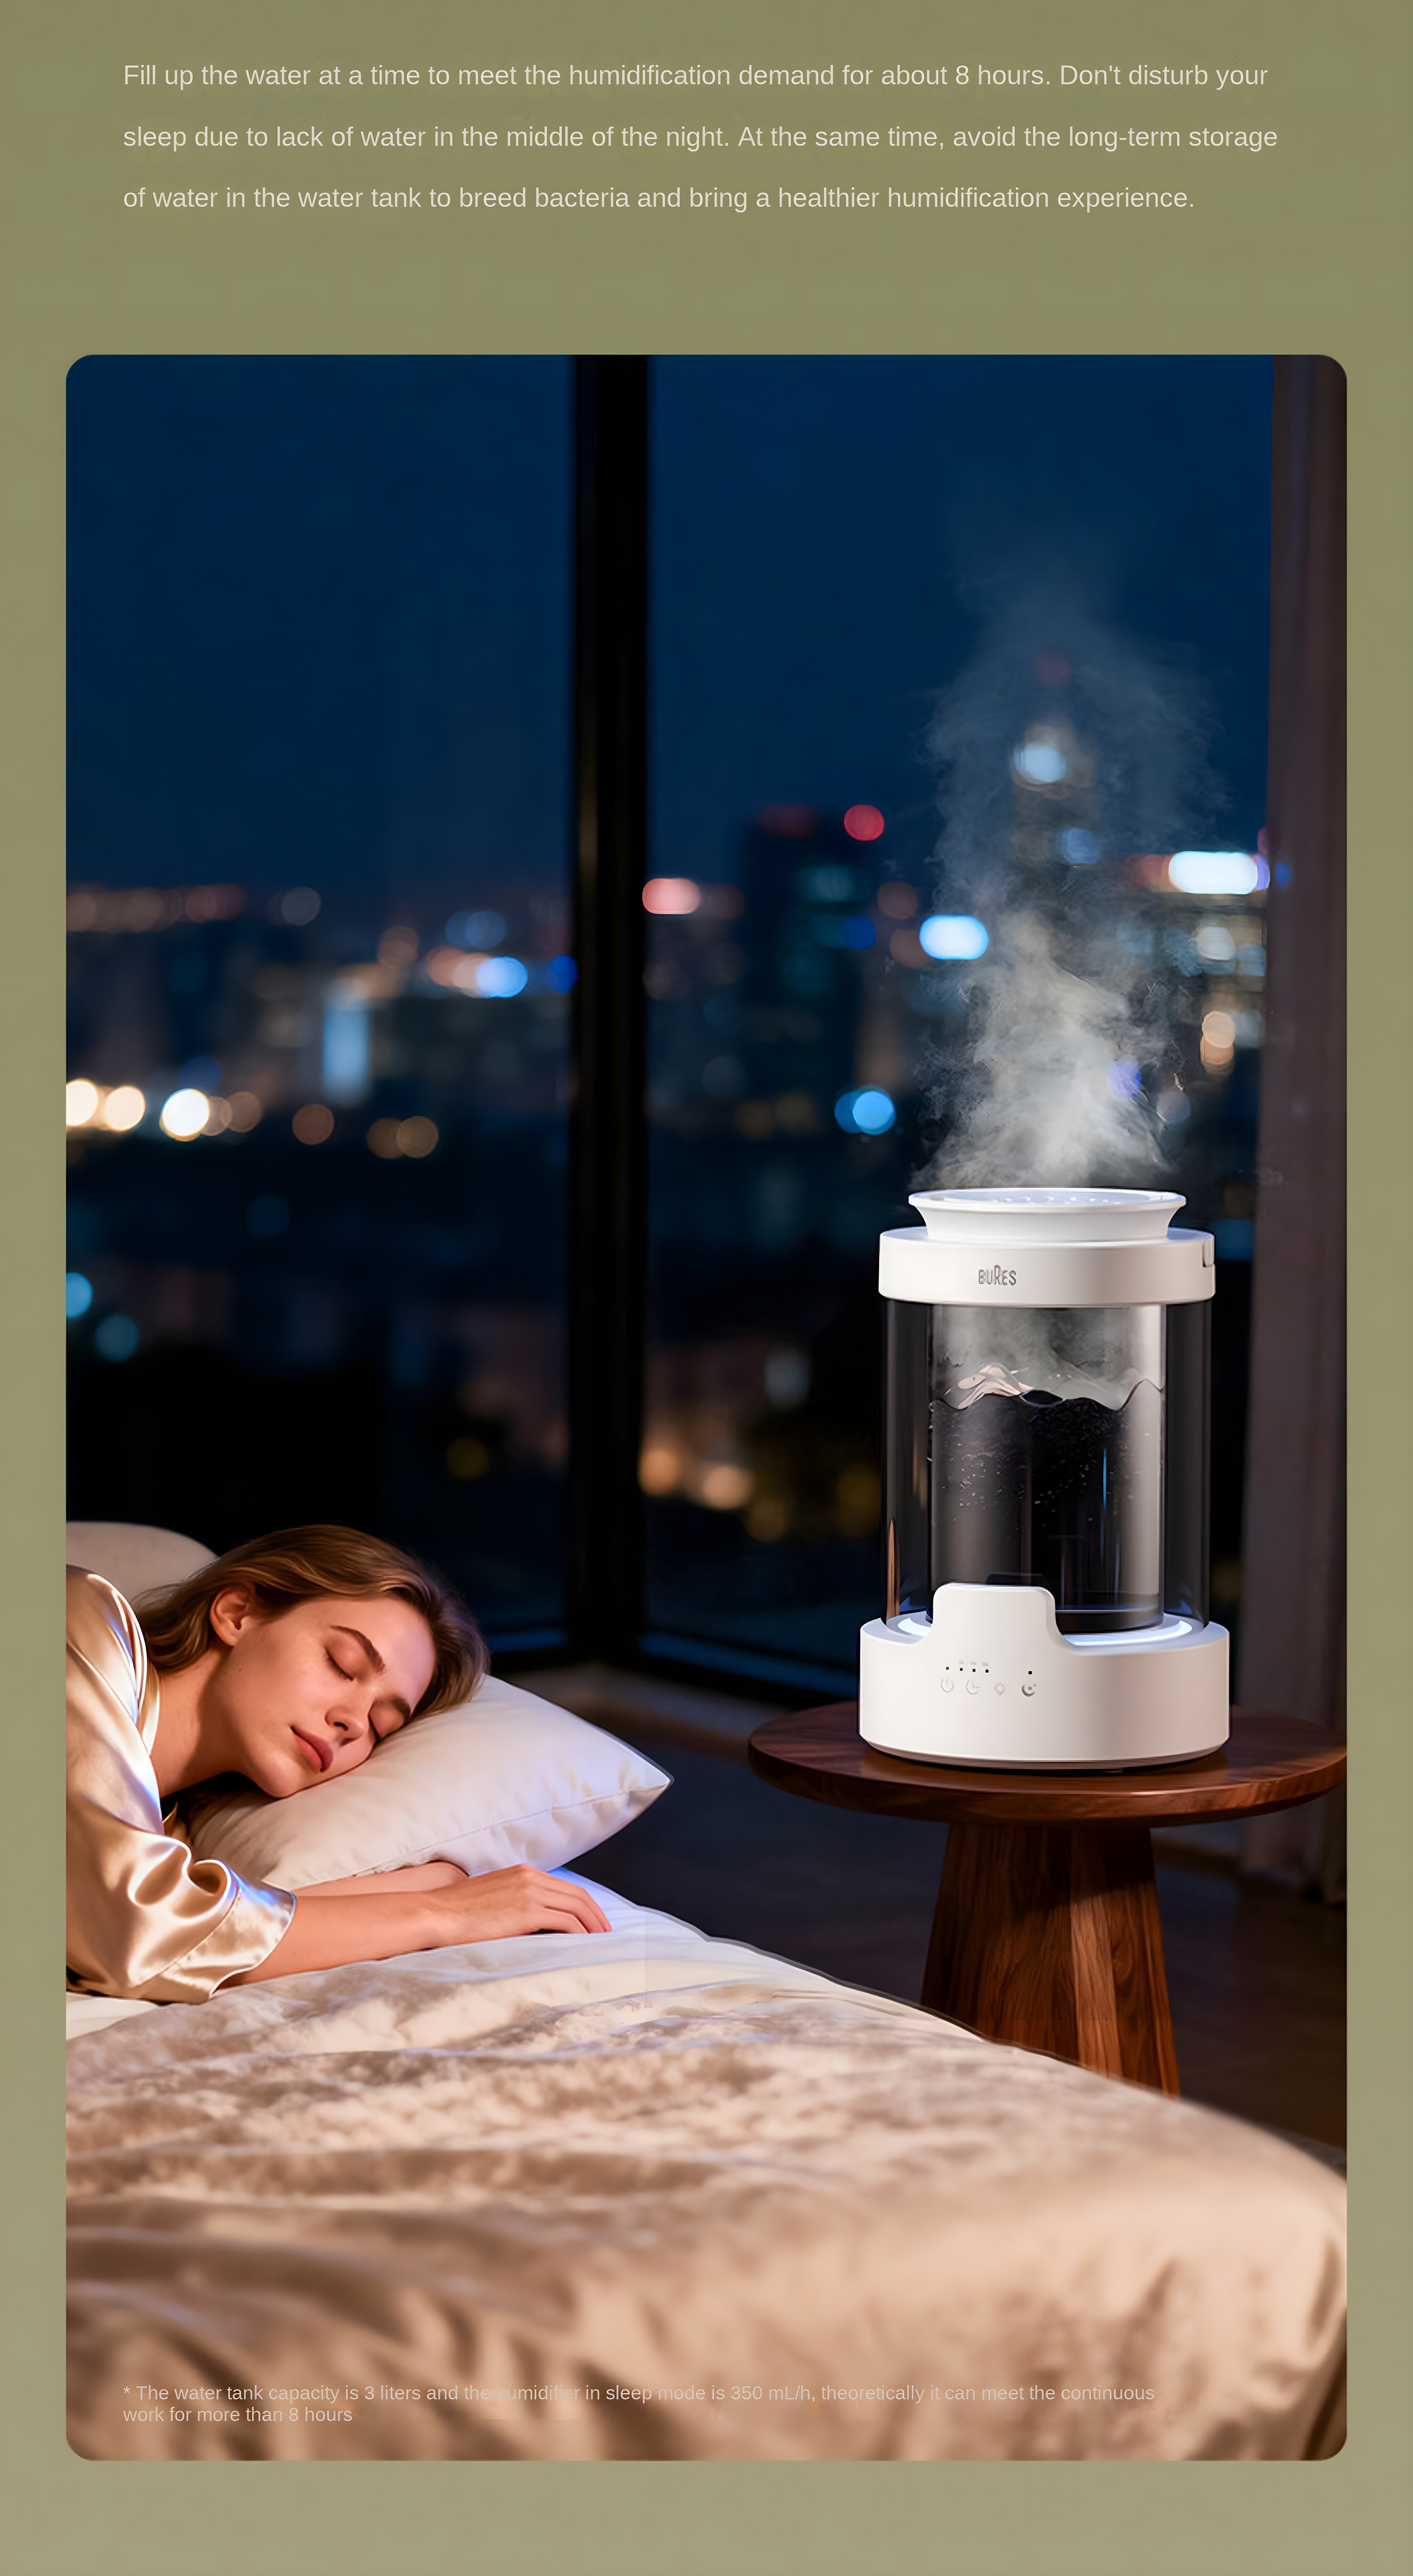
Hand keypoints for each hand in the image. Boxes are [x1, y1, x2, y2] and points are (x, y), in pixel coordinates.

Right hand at [232, 1862, 611, 1982]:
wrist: (430, 1915)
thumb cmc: (452, 1917)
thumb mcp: (485, 1905)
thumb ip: (505, 1908)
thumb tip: (517, 1924)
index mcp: (520, 1875)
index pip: (563, 1888)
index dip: (584, 1905)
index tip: (594, 1923)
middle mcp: (528, 1878)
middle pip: (577, 1895)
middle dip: (597, 1915)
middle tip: (609, 1935)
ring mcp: (527, 1892)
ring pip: (576, 1907)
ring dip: (594, 1926)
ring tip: (603, 1944)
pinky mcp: (525, 1911)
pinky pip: (565, 1921)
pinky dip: (580, 1934)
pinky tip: (586, 1947)